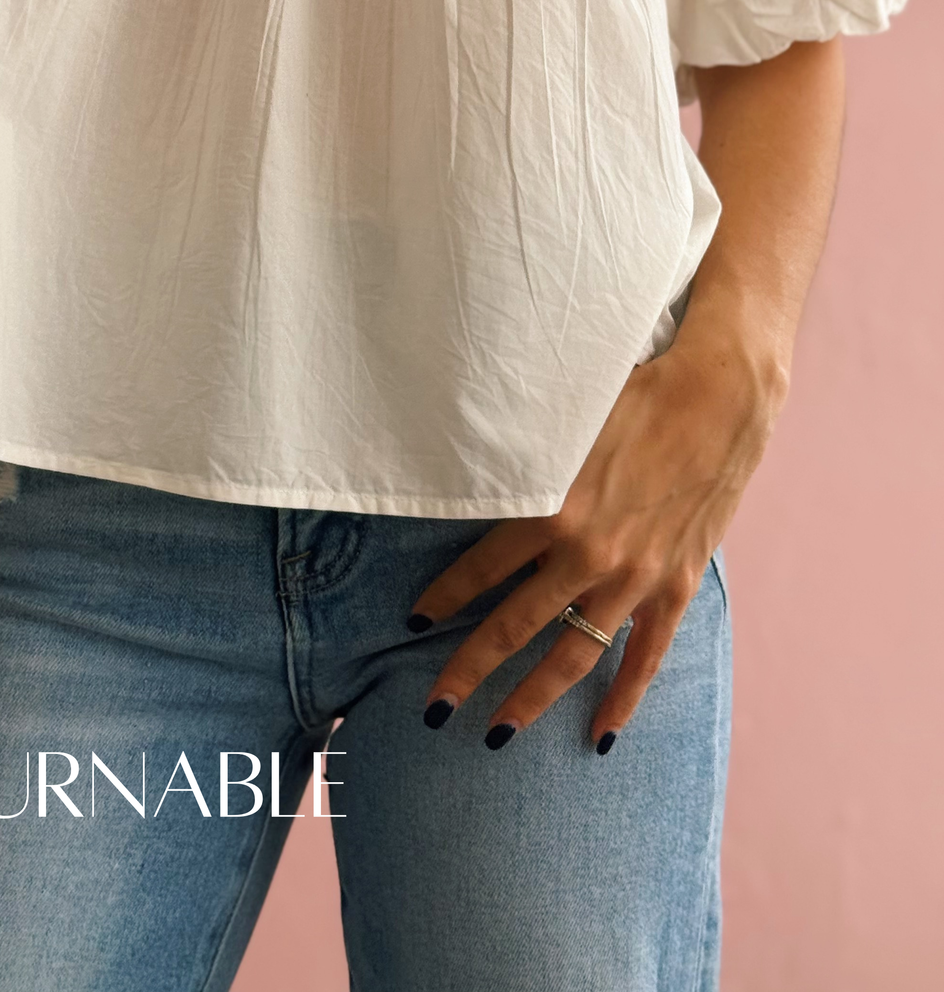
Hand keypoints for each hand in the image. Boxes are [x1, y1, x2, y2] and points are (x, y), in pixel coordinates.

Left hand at [408, 311, 788, 749]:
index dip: (444, 598)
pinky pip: (645, 658)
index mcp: (554, 509)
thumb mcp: (562, 423)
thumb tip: (467, 471)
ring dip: (531, 699)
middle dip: (468, 671)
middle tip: (433, 708)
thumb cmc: (633, 397)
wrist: (718, 399)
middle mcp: (590, 554)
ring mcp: (636, 578)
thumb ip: (519, 460)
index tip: (415, 623)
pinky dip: (623, 700)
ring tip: (495, 735)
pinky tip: (600, 736)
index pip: (481, 568)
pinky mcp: (676, 587)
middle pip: (514, 627)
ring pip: (572, 656)